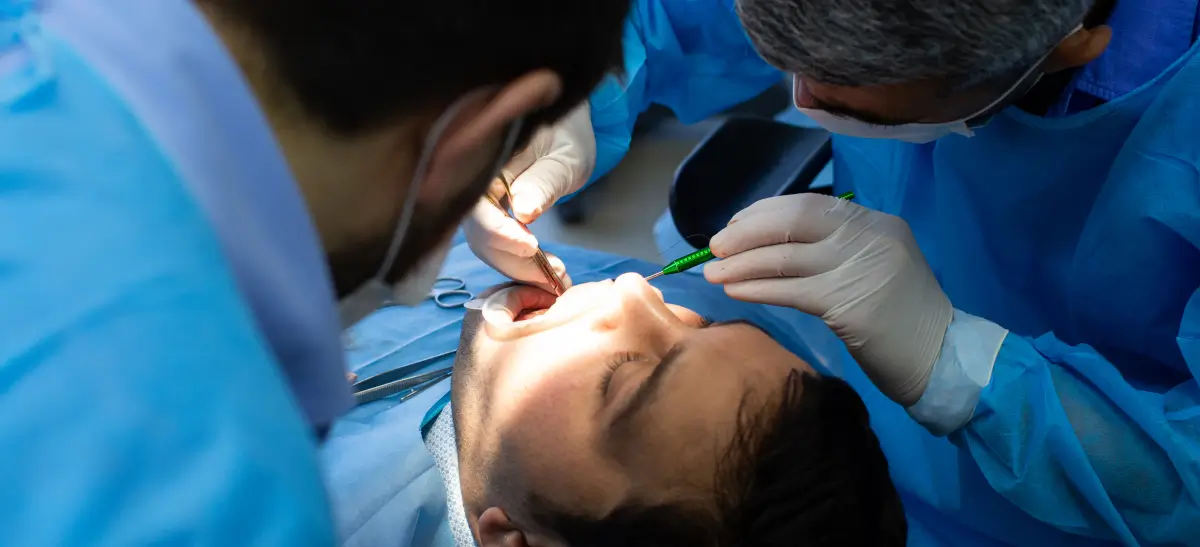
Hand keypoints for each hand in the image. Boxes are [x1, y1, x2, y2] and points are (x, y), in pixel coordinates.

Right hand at [463, 102, 593, 290]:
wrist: (561, 132)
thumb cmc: (564, 137)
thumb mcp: (563, 158)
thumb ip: (543, 183)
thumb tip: (523, 213)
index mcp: (484, 162)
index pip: (479, 207)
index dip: (501, 233)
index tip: (532, 247)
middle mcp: (472, 186)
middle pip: (479, 235)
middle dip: (515, 261)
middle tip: (553, 276)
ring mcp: (477, 204)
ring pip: (486, 246)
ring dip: (518, 267)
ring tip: (555, 276)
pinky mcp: (488, 218)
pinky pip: (494, 245)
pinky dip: (518, 262)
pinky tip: (544, 269)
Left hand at [704, 194, 952, 405]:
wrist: (942, 358)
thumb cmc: (904, 318)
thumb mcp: (877, 266)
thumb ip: (837, 249)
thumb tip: (772, 243)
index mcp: (875, 222)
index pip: (809, 204)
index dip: (765, 212)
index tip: (735, 225)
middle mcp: (868, 236)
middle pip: (793, 220)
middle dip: (746, 232)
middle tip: (714, 247)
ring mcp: (859, 267)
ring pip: (784, 256)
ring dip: (740, 263)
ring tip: (711, 273)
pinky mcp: (847, 303)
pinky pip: (788, 289)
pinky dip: (756, 288)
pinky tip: (734, 291)